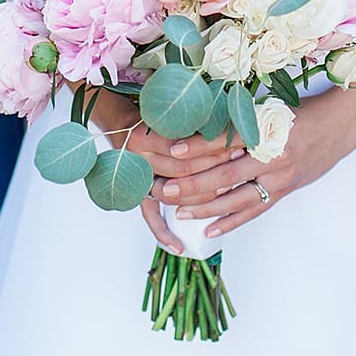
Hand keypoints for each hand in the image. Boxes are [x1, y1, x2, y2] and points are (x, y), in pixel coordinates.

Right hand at [84, 92, 247, 251]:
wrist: (117, 121)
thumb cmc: (150, 113)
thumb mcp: (167, 108)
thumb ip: (189, 116)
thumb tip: (227, 120)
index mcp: (144, 136)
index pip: (185, 148)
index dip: (211, 149)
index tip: (236, 146)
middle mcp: (138, 159)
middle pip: (182, 171)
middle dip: (213, 169)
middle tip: (237, 167)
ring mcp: (138, 178)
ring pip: (173, 195)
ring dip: (201, 197)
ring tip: (226, 192)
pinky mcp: (138, 193)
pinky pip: (150, 217)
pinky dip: (164, 233)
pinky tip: (180, 247)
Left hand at [139, 93, 355, 245]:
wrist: (340, 126)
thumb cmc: (301, 113)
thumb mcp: (270, 109)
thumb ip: (240, 120)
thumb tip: (199, 126)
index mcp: (265, 130)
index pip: (224, 141)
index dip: (196, 147)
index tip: (171, 152)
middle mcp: (272, 156)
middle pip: (224, 175)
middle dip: (191, 184)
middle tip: (164, 190)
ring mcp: (279, 178)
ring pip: (236, 198)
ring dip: (205, 207)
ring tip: (179, 212)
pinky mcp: (284, 191)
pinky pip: (254, 210)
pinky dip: (231, 221)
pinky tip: (210, 228)